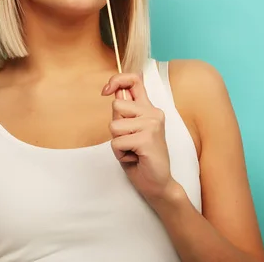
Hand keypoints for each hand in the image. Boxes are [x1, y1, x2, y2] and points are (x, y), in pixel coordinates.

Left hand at [103, 73, 175, 202]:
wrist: (157, 184)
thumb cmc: (141, 158)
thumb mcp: (129, 130)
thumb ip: (124, 112)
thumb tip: (113, 91)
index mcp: (149, 108)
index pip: (134, 79)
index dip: (116, 80)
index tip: (106, 90)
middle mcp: (153, 113)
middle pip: (116, 105)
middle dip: (115, 126)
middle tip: (129, 140)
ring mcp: (152, 124)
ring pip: (114, 126)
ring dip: (117, 142)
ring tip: (132, 150)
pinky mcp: (147, 139)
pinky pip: (117, 142)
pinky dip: (120, 154)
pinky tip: (134, 158)